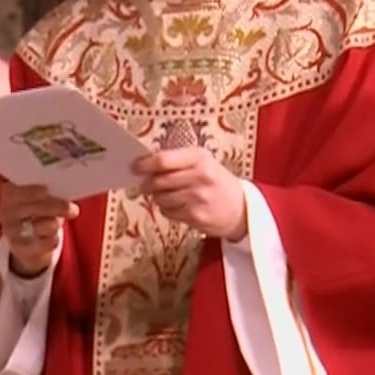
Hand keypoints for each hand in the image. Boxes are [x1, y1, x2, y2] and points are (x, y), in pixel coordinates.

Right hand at [0, 180, 76, 276]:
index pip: (14, 191)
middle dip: (54, 207)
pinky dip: (53, 239)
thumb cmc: (38, 210)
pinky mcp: (20, 249)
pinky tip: (54, 236)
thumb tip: (63, 192)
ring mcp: (11, 232)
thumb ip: (47, 191)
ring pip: (38, 226)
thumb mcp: (39, 197)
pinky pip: (43, 243)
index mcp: (8, 193)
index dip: (30, 191)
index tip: (46, 190)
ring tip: (59, 222)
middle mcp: (5, 213)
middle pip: (29, 208)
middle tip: (73, 209)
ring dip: (54, 223)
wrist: (29, 240)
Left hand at [132, 147, 247, 240]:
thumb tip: (144, 163)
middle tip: (144, 184)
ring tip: (166, 194)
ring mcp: (198, 198)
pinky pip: (168, 212)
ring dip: (157, 197)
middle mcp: (200, 176)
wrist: (240, 208)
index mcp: (199, 157)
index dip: (144, 165)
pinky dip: (166, 209)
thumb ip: (176, 160)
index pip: (163, 160)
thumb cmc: (216, 181)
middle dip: (147, 183)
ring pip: (160, 198)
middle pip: (158, 181)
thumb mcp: (202, 162)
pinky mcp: (196, 216)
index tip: (134, 167)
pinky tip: (177, 205)